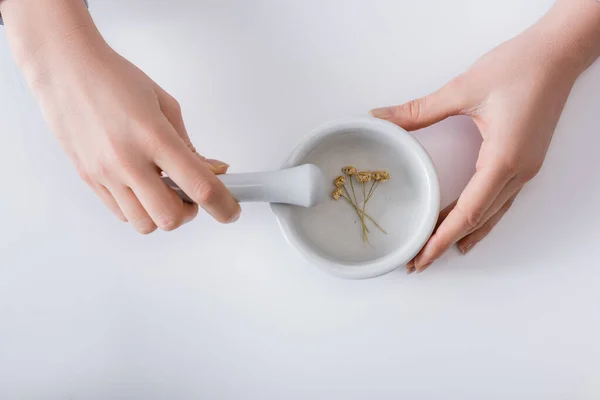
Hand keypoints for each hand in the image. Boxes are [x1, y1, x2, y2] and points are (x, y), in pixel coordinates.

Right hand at [2, 1, 240, 233]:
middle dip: (189, 212)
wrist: (65, 68)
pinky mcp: (89, 180)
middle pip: (170, 218)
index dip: (223, 206)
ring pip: (144, 224)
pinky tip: (141, 186)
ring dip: (161, 214)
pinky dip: (139, 208)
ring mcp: (105, 174)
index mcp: (154, 136)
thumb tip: (212, 171)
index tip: (231, 211)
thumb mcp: (165, 105)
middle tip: (190, 194)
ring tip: (163, 189)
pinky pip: (121, 214)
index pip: (200, 186)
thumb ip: (189, 145)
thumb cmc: (115, 80)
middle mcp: (127, 160)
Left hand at [371, 2, 598, 272]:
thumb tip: (382, 117)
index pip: (467, 212)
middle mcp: (518, 171)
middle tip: (418, 261)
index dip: (440, 238)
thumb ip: (419, 110)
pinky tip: (470, 221)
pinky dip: (481, 215)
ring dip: (465, 232)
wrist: (559, 52)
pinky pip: (501, 198)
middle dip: (446, 242)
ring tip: (439, 248)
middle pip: (478, 219)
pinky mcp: (526, 159)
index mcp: (502, 159)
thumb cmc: (520, 67)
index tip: (421, 258)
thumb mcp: (463, 89)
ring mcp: (526, 168)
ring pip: (492, 212)